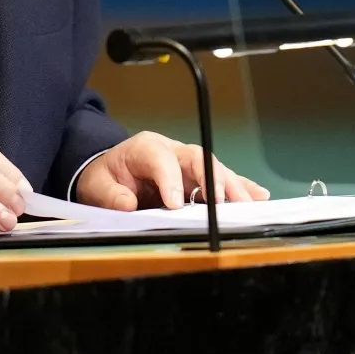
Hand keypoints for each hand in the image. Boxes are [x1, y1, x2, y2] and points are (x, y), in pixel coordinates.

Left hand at [72, 131, 268, 210]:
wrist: (111, 172)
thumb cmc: (105, 176)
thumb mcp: (96, 185)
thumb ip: (110, 195)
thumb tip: (127, 204)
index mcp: (145, 148)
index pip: (162, 159)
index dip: (170, 180)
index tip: (174, 205)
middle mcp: (172, 151)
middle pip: (197, 158)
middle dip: (211, 179)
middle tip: (220, 202)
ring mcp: (187, 163)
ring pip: (214, 168)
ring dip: (232, 186)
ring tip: (248, 203)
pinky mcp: (197, 177)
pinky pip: (221, 179)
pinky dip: (240, 187)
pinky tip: (258, 195)